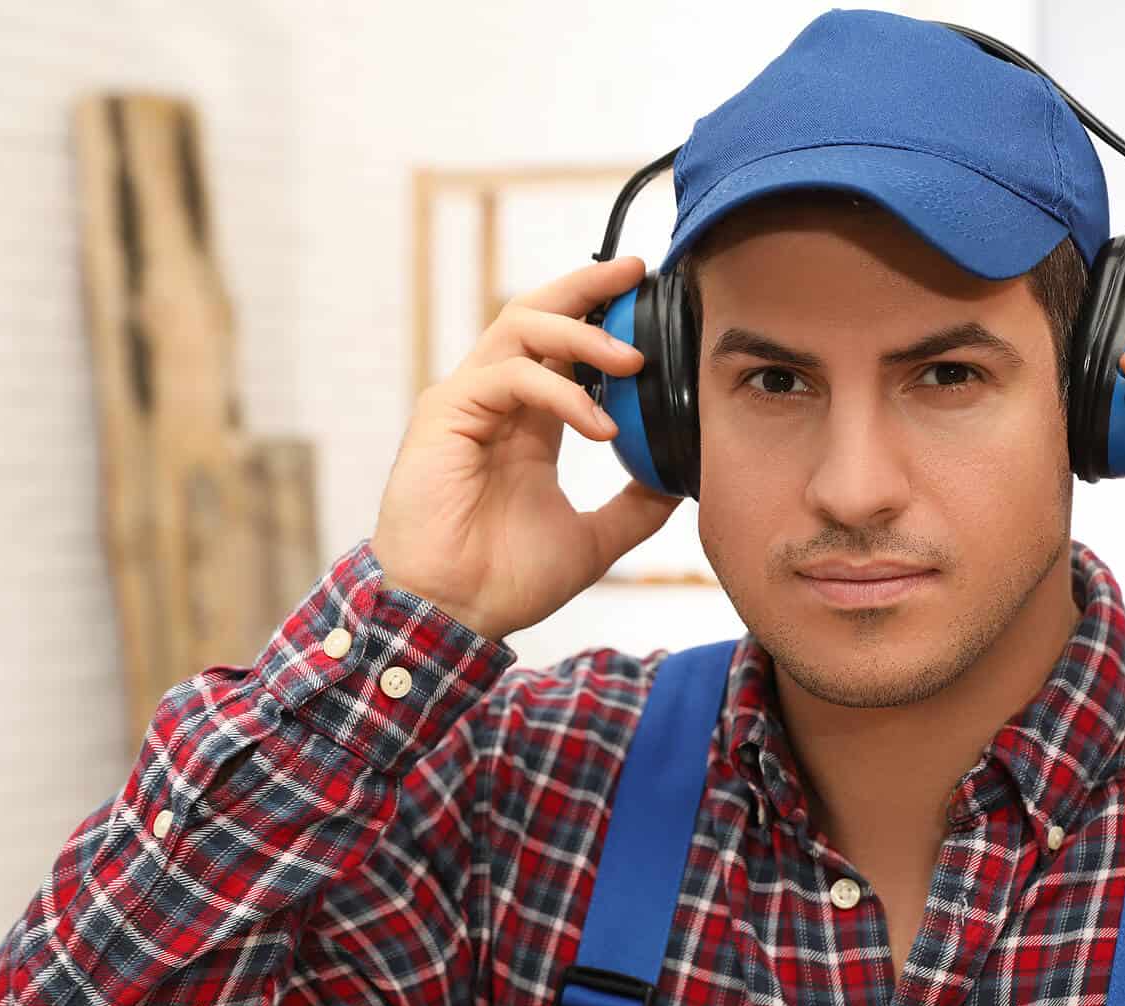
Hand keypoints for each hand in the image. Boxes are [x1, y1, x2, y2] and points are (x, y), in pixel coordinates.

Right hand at [371, 256, 680, 640]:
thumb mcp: (593, 540)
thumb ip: (633, 505)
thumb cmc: (504, 579)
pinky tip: (599, 425)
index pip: (563, 345)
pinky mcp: (446, 414)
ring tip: (634, 359)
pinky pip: (510, 376)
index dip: (601, 314)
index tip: (649, 295)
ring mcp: (467, 401)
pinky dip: (562, 393)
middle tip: (637, 271)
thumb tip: (679, 481)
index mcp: (526, 421)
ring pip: (521, 328)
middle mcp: (495, 400)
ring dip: (583, 334)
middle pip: (536, 313)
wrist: (452, 615)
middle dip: (587, 285)